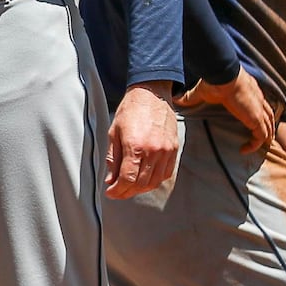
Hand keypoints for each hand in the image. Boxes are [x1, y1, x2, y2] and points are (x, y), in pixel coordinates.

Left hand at [105, 81, 178, 198]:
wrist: (152, 93)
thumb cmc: (131, 109)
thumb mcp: (114, 132)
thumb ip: (113, 158)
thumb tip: (111, 180)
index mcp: (135, 146)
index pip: (127, 179)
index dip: (118, 190)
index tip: (111, 193)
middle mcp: (153, 150)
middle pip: (141, 184)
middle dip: (127, 192)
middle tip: (118, 191)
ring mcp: (166, 151)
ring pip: (154, 182)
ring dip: (141, 189)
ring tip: (130, 187)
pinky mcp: (174, 149)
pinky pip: (166, 173)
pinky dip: (154, 180)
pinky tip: (145, 178)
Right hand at [175, 66, 276, 153]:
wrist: (223, 76)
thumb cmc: (214, 81)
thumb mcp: (202, 92)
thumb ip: (191, 98)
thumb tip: (177, 99)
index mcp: (249, 92)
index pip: (260, 105)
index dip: (260, 115)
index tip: (252, 125)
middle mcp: (258, 100)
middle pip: (269, 116)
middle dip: (267, 128)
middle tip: (261, 140)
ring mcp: (259, 110)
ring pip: (269, 128)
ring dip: (264, 138)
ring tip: (254, 147)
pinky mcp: (256, 119)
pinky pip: (261, 137)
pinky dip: (255, 145)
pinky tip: (244, 150)